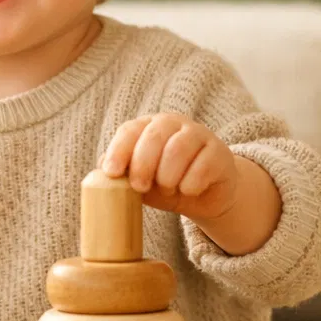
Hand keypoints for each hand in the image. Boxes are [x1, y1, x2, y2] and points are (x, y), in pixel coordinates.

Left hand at [101, 113, 238, 221]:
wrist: (204, 197)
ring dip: (167, 176)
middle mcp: (174, 124)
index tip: (111, 172)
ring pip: (177, 149)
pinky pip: (203, 166)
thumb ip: (121, 174)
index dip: (118, 150)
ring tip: (168, 189)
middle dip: (142, 164)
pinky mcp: (220, 152)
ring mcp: (199, 135)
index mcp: (149, 127)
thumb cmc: (166, 184)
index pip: (130, 130)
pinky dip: (190, 184)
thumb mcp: (140, 181)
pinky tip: (188, 190)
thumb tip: (100, 170)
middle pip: (153, 136)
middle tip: (139, 187)